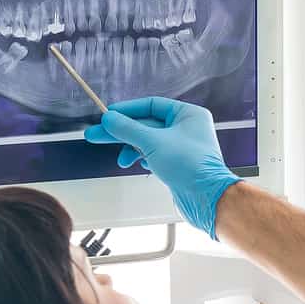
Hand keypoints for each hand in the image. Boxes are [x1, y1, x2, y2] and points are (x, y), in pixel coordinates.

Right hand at [82, 96, 239, 238]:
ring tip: (120, 159)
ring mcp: (182, 147)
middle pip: (146, 124)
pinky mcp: (178, 164)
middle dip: (122, 131)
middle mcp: (187, 129)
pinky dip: (143, 159)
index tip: (109, 115)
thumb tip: (110, 119)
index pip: (152, 105)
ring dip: (131, 149)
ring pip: (149, 142)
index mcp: (188, 115)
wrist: (206, 199)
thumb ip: (128, 129)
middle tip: (97, 134)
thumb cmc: (192, 167)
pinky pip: (154, 155)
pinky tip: (137, 164)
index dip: (128, 110)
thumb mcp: (153, 142)